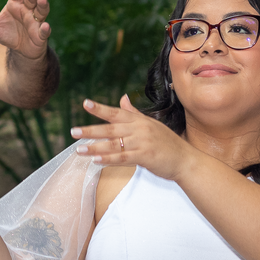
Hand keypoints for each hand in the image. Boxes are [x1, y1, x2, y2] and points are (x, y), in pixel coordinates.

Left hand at [0, 0, 49, 60]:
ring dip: (42, 4)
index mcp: (16, 4)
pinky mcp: (40, 35)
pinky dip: (45, 29)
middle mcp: (28, 10)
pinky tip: (45, 26)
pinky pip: (44, 31)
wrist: (19, 50)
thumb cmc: (7, 33)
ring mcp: (36, 22)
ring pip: (41, 10)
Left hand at [70, 95, 200, 181]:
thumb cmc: (167, 143)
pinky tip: (96, 160)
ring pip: (114, 144)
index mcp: (139, 120)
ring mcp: (142, 142)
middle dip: (90, 130)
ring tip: (79, 149)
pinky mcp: (145, 156)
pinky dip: (108, 159)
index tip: (85, 103)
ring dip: (95, 147)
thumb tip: (122, 98)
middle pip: (110, 128)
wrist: (185, 160)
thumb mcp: (151, 124)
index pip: (116, 112)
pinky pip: (123, 158)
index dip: (100, 108)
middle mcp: (139, 129)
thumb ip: (133, 113)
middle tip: (73, 131)